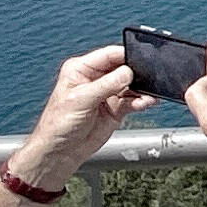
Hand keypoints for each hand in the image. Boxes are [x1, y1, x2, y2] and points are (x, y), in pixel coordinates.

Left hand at [12, 45, 142, 187]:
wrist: (61, 151)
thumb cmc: (58, 124)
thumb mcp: (80, 100)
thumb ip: (105, 85)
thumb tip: (127, 72)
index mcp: (81, 69)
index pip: (108, 55)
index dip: (125, 56)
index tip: (140, 60)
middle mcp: (95, 79)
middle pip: (123, 69)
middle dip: (136, 74)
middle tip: (147, 80)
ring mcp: (106, 94)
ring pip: (131, 85)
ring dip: (141, 89)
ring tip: (148, 95)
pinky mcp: (115, 108)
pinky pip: (133, 101)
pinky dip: (141, 101)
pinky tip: (146, 102)